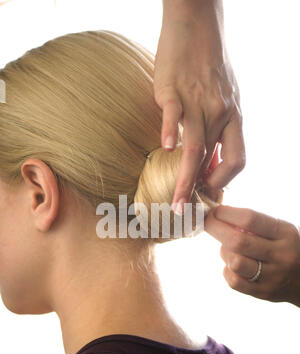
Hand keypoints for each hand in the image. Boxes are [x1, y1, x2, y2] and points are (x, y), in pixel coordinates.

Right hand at [154, 0, 245, 213]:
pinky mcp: (173, 89)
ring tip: (175, 202)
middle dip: (199, 191)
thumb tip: (209, 160)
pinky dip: (170, 132)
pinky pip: (174, 115)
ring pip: (195, 147)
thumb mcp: (226, 98)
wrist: (196, 24)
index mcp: (234, 117)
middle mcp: (220, 113)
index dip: (225, 181)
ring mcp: (197, 101)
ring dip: (185, 179)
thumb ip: (220, 128)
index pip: (238, 160)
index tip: (208, 191)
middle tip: (184, 213)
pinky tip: (165, 147)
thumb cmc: (209, 65)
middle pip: (213, 160)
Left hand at [205, 205, 299, 306]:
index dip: (226, 214)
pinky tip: (232, 265)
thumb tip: (218, 216)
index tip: (214, 211)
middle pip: (238, 241)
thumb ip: (254, 224)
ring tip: (228, 248)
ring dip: (224, 252)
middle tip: (207, 223)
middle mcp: (281, 255)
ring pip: (235, 262)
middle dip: (216, 229)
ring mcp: (273, 276)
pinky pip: (234, 281)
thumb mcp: (279, 231)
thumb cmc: (285, 247)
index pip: (250, 219)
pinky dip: (227, 270)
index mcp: (285, 233)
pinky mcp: (263, 293)